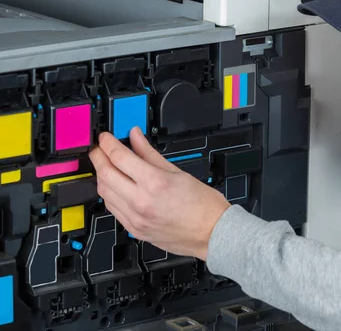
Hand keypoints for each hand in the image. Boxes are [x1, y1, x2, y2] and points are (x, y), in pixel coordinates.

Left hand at [88, 127, 230, 260]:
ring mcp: (136, 218)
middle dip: (98, 157)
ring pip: (104, 193)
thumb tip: (136, 137)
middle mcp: (141, 202)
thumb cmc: (204, 206)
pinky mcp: (134, 229)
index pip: (119, 157)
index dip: (107, 143)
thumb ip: (150, 154)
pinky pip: (112, 209)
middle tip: (99, 149)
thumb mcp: (178, 172)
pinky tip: (116, 187)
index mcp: (155, 183)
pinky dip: (110, 194)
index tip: (106, 137)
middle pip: (105, 174)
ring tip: (107, 166)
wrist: (212, 233)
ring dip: (102, 176)